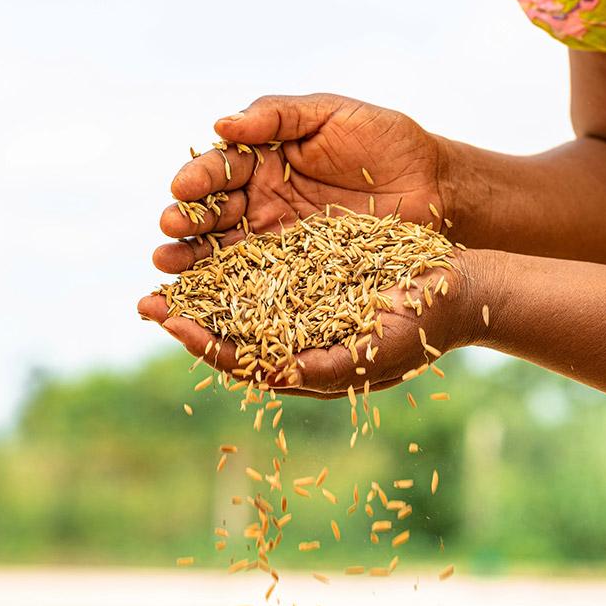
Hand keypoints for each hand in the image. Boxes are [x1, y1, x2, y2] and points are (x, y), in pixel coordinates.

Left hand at [137, 252, 485, 398]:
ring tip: (168, 260)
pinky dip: (232, 249)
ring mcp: (299, 302)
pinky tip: (210, 228)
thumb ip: (331, 366)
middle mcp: (293, 336)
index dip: (207, 345)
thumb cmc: (425, 324)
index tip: (173, 325)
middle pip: (229, 330)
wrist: (458, 286)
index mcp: (303, 364)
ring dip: (202, 280)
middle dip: (188, 316)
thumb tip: (282, 376)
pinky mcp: (308, 267)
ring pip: (238, 295)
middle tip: (147, 301)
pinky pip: (261, 261)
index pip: (243, 361)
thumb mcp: (383, 348)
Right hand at [152, 93, 449, 273]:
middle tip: (169, 227)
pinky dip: (229, 291)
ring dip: (192, 258)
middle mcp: (261, 202)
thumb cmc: (387, 141)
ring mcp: (277, 241)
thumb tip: (221, 125)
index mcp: (264, 161)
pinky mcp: (299, 274)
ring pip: (224, 252)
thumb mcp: (332, 114)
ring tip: (169, 265)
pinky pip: (259, 284)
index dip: (200, 178)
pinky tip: (204, 299)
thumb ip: (278, 116)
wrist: (435, 187)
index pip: (221, 169)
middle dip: (186, 221)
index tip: (184, 188)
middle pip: (213, 214)